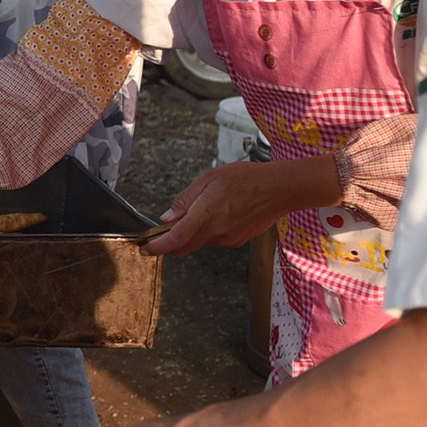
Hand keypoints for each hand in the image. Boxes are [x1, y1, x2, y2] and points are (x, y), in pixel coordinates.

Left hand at [144, 158, 335, 255]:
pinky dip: (209, 232)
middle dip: (170, 243)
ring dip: (192, 234)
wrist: (281, 189)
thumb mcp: (210, 178)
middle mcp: (216, 231)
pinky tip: (220, 214)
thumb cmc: (247, 178)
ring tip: (203, 211)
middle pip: (183, 247)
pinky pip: (215, 240)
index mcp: (207, 214)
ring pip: (199, 242)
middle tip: (162, 232)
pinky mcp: (238, 241)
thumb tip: (168, 217)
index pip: (176, 238)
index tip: (145, 248)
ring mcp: (228, 239)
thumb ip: (187, 199)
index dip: (157, 247)